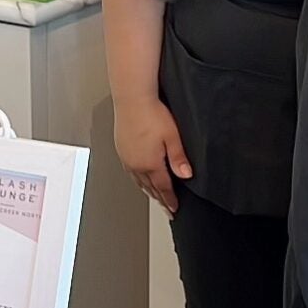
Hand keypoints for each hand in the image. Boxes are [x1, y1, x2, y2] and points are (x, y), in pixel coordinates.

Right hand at [114, 98, 192, 212]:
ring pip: (139, 181)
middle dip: (160, 199)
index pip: (163, 188)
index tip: (174, 209)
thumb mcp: (172, 137)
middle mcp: (135, 164)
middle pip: (150, 188)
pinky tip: (140, 177)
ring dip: (148, 190)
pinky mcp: (121, 149)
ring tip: (155, 197)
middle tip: (166, 208)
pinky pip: (131, 172)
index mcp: (149, 164)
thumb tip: (186, 175)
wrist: (132, 98)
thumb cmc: (151, 113)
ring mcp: (126, 158)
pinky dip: (138, 179)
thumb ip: (179, 158)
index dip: (170, 200)